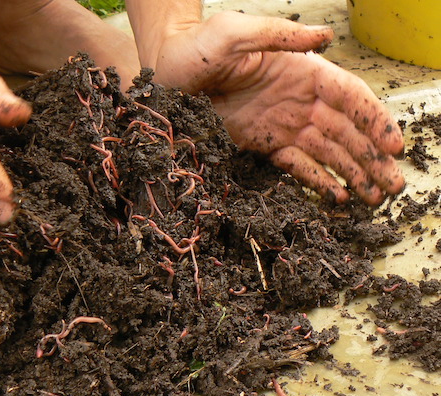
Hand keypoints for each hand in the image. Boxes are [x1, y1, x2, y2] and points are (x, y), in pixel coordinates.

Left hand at [149, 12, 404, 204]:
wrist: (164, 74)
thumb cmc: (196, 49)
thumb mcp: (233, 33)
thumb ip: (278, 35)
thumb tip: (325, 37)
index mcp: (300, 72)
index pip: (349, 97)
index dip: (374, 120)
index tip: (395, 145)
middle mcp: (297, 101)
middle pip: (346, 132)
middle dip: (372, 158)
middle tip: (395, 186)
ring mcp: (281, 125)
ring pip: (327, 153)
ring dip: (353, 174)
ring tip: (374, 198)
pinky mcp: (262, 144)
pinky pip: (296, 165)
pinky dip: (317, 180)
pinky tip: (336, 197)